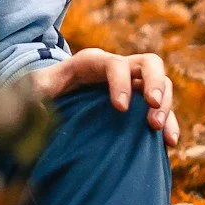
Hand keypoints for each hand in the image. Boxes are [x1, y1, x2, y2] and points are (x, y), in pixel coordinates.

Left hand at [34, 48, 177, 146]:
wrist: (57, 93)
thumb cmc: (46, 88)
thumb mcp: (37, 86)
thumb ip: (35, 90)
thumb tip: (37, 105)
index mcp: (93, 62)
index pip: (115, 64)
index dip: (120, 82)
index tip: (120, 108)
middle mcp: (118, 68)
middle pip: (149, 64)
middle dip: (154, 84)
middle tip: (151, 107)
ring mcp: (133, 83)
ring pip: (162, 84)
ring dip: (165, 105)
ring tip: (156, 130)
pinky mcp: (141, 102)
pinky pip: (164, 108)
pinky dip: (170, 122)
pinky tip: (169, 143)